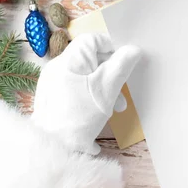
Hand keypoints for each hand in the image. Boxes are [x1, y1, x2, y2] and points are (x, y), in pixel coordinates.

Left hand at [31, 34, 140, 154]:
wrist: (52, 147)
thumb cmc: (80, 115)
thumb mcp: (107, 88)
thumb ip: (122, 65)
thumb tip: (134, 49)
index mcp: (69, 60)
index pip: (93, 39)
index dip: (112, 47)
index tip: (125, 64)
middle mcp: (58, 68)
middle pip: (91, 60)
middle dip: (111, 75)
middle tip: (122, 94)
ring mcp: (53, 85)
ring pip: (85, 78)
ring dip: (104, 90)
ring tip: (114, 110)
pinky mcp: (53, 101)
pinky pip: (77, 91)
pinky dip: (91, 99)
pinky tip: (97, 117)